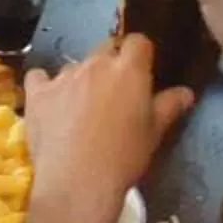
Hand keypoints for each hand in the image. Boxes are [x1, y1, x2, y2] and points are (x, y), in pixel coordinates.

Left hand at [20, 39, 189, 221]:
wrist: (78, 180)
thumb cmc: (124, 156)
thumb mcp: (154, 133)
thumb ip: (169, 106)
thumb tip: (185, 92)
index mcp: (128, 69)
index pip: (137, 42)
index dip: (140, 54)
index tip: (141, 71)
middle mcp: (94, 64)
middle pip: (105, 49)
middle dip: (111, 64)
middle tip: (114, 93)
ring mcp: (62, 77)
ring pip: (74, 66)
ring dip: (81, 78)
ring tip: (82, 107)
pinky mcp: (37, 93)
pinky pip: (39, 77)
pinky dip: (45, 85)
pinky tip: (49, 101)